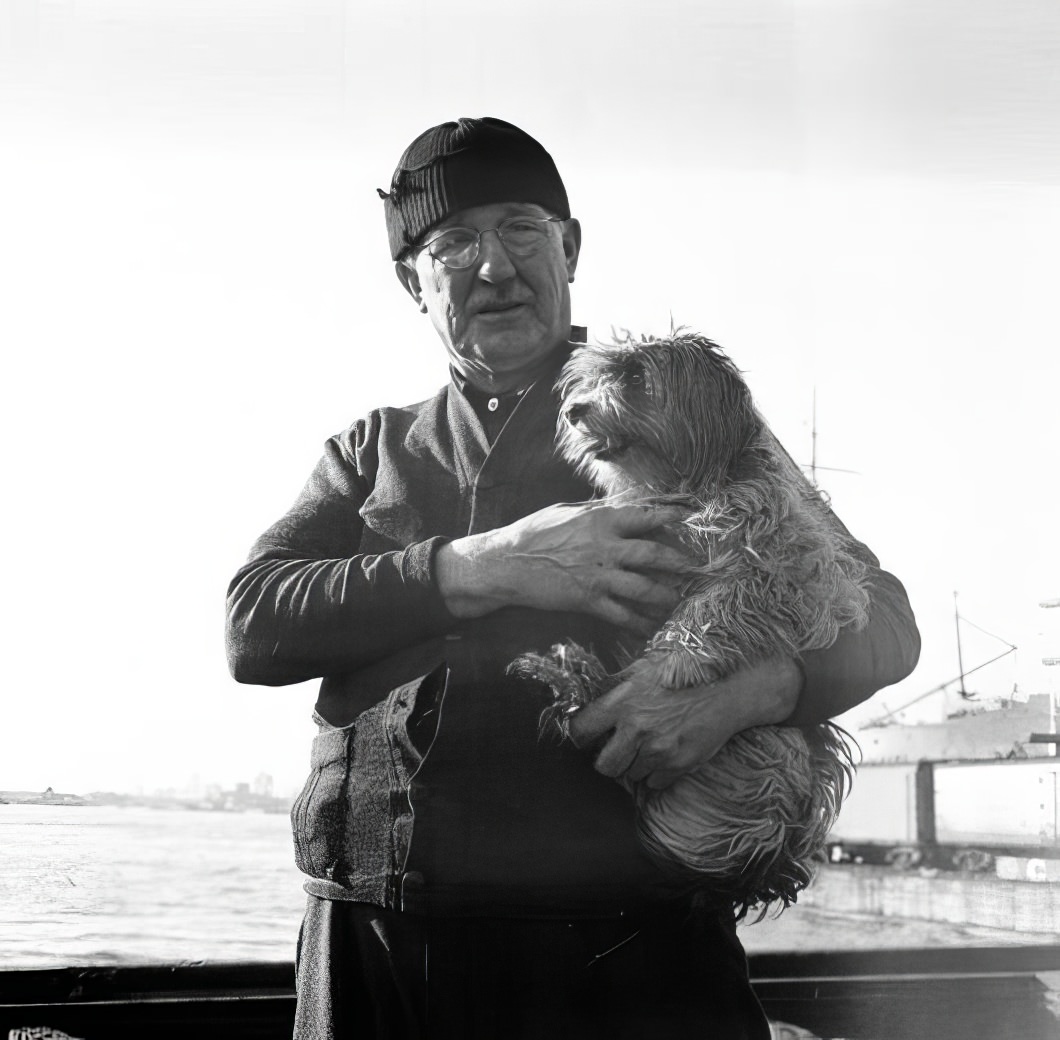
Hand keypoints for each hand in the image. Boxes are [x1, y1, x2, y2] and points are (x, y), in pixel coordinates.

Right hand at [435, 501, 691, 634]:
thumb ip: (594, 512)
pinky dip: (640, 623)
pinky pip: (622, 615)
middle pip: (654, 555)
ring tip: (678, 600)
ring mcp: (598, 576)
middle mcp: (605, 548)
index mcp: (600, 520)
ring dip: (666, 596)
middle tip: (694, 567)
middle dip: (678, 562)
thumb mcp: (565, 512)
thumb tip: (617, 509)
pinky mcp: (588, 601)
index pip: (645, 516)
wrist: (506, 564)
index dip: (672, 516)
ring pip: (644, 589)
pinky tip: (651, 627)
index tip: (693, 516)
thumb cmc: (532, 532)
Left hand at [568, 655, 803, 788]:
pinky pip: (654, 783)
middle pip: (603, 766)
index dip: (581, 736)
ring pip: (630, 776)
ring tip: (650, 746)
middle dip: (608, 760)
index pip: (581, 730)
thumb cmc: (683, 675)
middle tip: (619, 750)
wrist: (726, 692)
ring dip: (635, 766)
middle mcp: (636, 728)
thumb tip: (592, 698)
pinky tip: (667, 754)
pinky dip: (657, 774)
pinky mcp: (677, 765)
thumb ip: (616, 687)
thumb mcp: (644, 669)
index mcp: (623, 701)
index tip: (588, 736)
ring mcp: (658, 750)